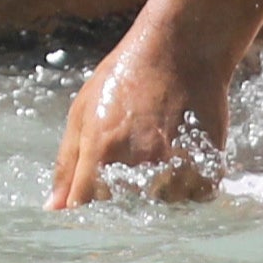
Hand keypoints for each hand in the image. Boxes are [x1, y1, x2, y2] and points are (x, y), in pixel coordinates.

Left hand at [50, 22, 228, 204]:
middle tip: (130, 160)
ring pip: (161, 206)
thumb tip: (53, 207)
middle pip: (125, 209)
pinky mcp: (208, 168)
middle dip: (123, 194)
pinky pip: (193, 198)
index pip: (85, 204)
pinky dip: (186, 184)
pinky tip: (179, 153)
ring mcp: (176, 167)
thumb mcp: (82, 111)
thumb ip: (67, 163)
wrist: (180, 52)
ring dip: (157, 189)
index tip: (87, 201)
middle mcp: (139, 163)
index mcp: (101, 148)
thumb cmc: (124, 78)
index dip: (84, 206)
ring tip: (157, 150)